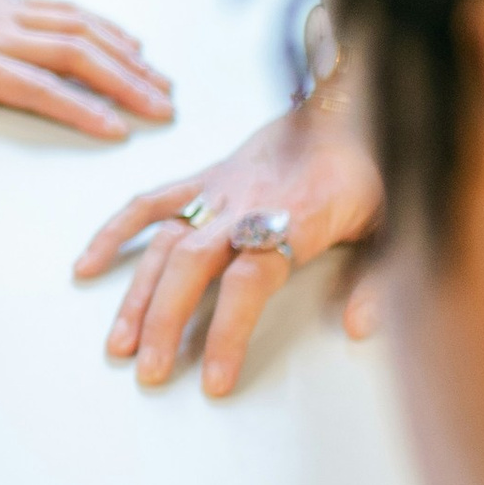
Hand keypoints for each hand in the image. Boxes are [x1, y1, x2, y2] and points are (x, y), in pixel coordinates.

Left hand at [0, 0, 174, 138]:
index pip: (35, 88)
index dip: (79, 110)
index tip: (118, 130)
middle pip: (74, 57)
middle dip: (125, 85)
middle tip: (164, 110)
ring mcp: (9, 14)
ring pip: (81, 32)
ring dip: (125, 58)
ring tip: (163, 83)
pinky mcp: (13, 2)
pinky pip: (69, 11)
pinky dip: (106, 27)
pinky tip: (131, 44)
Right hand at [73, 94, 384, 394]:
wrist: (350, 104)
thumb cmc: (373, 169)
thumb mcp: (396, 223)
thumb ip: (379, 279)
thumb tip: (359, 328)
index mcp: (294, 218)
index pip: (248, 282)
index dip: (227, 332)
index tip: (213, 380)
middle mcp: (245, 205)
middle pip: (191, 265)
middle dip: (164, 320)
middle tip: (149, 371)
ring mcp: (217, 190)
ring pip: (165, 243)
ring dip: (137, 294)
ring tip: (119, 343)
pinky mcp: (202, 178)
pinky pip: (149, 203)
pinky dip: (114, 232)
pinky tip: (87, 267)